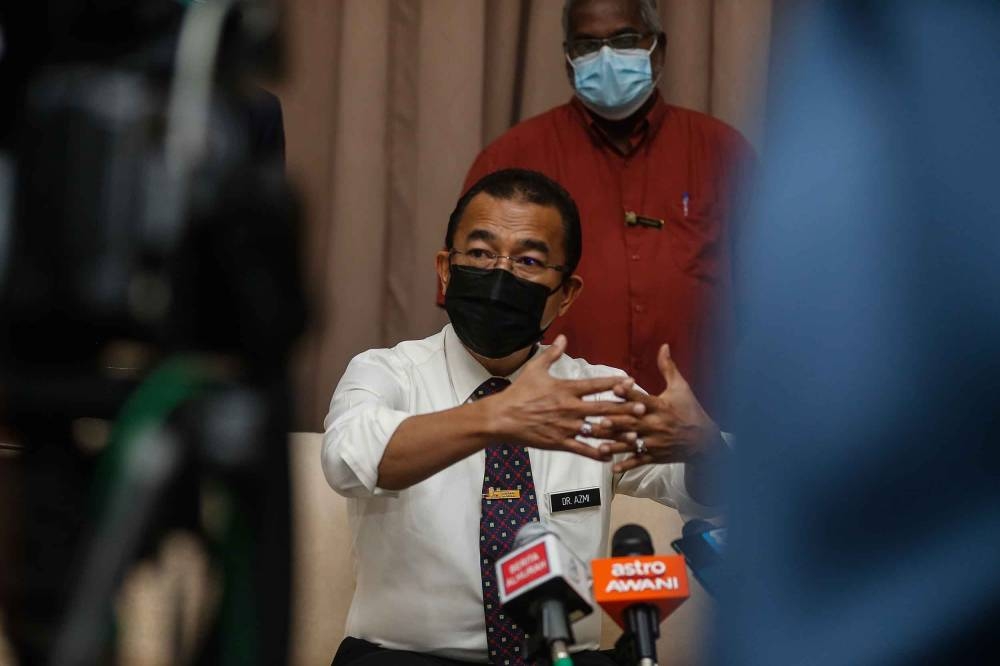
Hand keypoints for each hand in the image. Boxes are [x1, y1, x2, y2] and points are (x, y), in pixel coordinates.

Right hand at [484, 335, 642, 460]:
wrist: (502, 417)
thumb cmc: (519, 392)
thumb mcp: (535, 369)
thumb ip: (552, 354)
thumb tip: (563, 337)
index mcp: (566, 389)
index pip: (596, 385)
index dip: (615, 382)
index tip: (631, 381)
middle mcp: (570, 408)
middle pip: (603, 408)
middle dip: (625, 408)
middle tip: (643, 408)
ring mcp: (566, 427)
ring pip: (597, 431)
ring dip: (617, 433)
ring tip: (635, 435)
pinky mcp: (560, 443)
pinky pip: (582, 450)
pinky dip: (598, 453)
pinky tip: (611, 455)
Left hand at [597, 344, 724, 472]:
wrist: (706, 441)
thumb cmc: (691, 410)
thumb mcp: (681, 387)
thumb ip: (668, 368)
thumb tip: (663, 345)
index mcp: (661, 406)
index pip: (643, 398)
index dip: (629, 393)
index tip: (615, 387)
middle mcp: (656, 425)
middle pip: (632, 423)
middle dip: (615, 423)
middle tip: (595, 421)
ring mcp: (655, 442)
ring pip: (632, 444)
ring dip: (614, 445)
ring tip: (598, 446)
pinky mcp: (656, 456)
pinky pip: (639, 461)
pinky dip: (626, 465)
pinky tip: (612, 468)